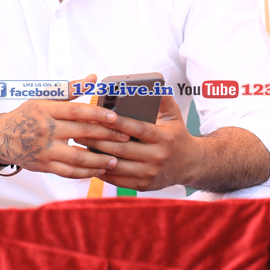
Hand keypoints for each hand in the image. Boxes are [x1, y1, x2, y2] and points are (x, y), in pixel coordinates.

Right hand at [0, 97, 128, 178]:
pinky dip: (86, 173)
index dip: (97, 114)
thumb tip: (93, 78)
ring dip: (100, 160)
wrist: (2, 139)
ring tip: (116, 159)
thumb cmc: (27, 116)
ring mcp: (45, 150)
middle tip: (125, 138)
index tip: (115, 117)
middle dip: (107, 136)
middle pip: (81, 133)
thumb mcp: (43, 98)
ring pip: (78, 158)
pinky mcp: (45, 165)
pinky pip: (69, 172)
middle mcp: (45, 130)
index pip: (75, 111)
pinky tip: (99, 169)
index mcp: (46, 110)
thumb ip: (70, 90)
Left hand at [79, 95, 197, 190]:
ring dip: (96, 156)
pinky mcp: (143, 185)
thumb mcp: (173, 116)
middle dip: (98, 140)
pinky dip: (102, 171)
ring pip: (117, 165)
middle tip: (79, 131)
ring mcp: (149, 173)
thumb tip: (151, 83)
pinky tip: (89, 162)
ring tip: (80, 146)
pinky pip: (118, 179)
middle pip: (122, 148)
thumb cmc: (175, 136)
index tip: (99, 116)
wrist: (190, 165)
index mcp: (163, 138)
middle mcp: (157, 157)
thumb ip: (162, 99)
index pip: (136, 129)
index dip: (117, 123)